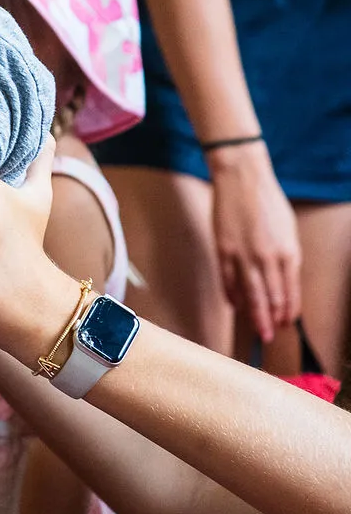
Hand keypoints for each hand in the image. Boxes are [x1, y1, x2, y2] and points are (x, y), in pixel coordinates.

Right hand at [208, 141, 300, 342]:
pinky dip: (232, 296)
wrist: (242, 178)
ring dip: (254, 315)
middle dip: (271, 320)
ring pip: (250, 295)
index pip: (290, 293)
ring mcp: (243, 256)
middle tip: (270, 334)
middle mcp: (267, 258)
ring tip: (257, 329)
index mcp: (288, 252)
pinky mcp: (223, 250)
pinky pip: (228, 281)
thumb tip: (285, 281)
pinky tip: (235, 305)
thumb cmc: (267, 200)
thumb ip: (288, 256)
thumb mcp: (289, 229)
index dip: (288, 311)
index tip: (286, 322)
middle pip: (270, 299)